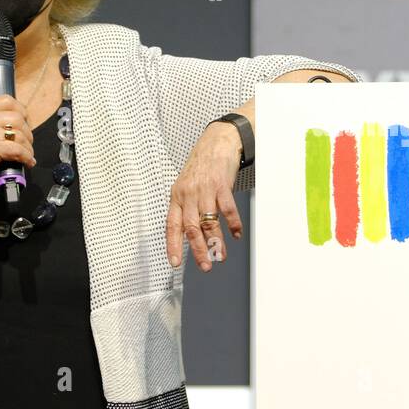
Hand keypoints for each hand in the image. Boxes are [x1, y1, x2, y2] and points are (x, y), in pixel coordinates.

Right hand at [0, 94, 36, 200]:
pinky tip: (27, 161)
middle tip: (25, 144)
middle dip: (27, 133)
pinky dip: (26, 157)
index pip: (6, 100)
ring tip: (25, 155)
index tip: (25, 123)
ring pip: (20, 134)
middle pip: (17, 118)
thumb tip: (23, 117)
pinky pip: (18, 149)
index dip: (21, 111)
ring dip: (27, 147)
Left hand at [167, 121, 243, 271]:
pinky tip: (236, 234)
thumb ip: (186, 207)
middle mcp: (188, 194)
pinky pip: (227, 208)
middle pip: (191, 227)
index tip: (175, 262)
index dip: (173, 245)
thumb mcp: (186, 186)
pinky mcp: (221, 184)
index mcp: (177, 197)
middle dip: (198, 249)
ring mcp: (205, 189)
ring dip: (216, 241)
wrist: (216, 142)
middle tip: (205, 265)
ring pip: (209, 221)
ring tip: (220, 255)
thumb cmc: (201, 166)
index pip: (172, 225)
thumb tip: (189, 233)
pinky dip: (233, 224)